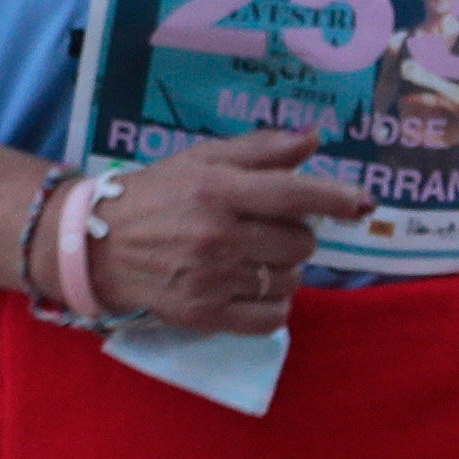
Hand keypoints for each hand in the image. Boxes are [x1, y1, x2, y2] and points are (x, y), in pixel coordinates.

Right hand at [87, 126, 361, 333]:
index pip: (295, 194)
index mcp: (218, 190)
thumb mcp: (202, 161)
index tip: (364, 204)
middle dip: (296, 234)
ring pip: (290, 280)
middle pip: (301, 242)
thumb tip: (314, 139)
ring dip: (284, 269)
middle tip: (268, 229)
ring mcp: (211, 279)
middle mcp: (217, 235)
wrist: (94, 244)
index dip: (337, 198)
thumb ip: (260, 150)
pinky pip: (271, 318)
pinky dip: (274, 305)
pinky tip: (254, 287)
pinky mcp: (204, 315)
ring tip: (254, 257)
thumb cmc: (156, 196)